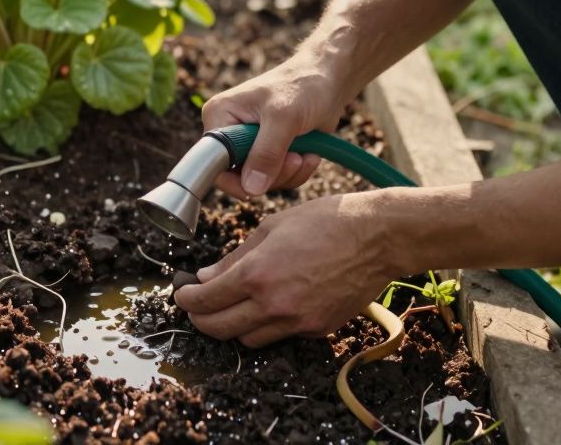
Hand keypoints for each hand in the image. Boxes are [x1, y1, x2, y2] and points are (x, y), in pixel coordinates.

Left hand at [172, 191, 393, 346]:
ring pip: (248, 339)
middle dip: (201, 320)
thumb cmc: (326, 221)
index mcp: (256, 274)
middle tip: (197, 308)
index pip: (205, 300)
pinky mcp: (317, 329)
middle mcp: (273, 304)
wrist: (378, 237)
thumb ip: (235, 257)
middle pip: (220, 329)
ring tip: (233, 307)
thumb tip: (206, 276)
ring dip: (234, 326)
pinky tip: (270, 305)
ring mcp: (297, 321)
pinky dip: (268, 325)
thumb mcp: (271, 227)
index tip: (182, 295)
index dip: (186, 300)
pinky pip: (281, 335)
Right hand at [202, 52, 350, 197]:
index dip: (235, 180)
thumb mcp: (284, 118)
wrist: (329, 79)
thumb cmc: (303, 86)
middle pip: (238, 177)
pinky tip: (309, 154)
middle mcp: (230, 131)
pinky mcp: (270, 152)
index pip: (212, 162)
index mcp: (220, 116)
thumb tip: (251, 189)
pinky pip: (277, 178)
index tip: (262, 182)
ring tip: (304, 153)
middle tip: (295, 158)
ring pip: (260, 182)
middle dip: (272, 174)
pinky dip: (296, 172)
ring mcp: (250, 143)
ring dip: (288, 173)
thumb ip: (266, 153)